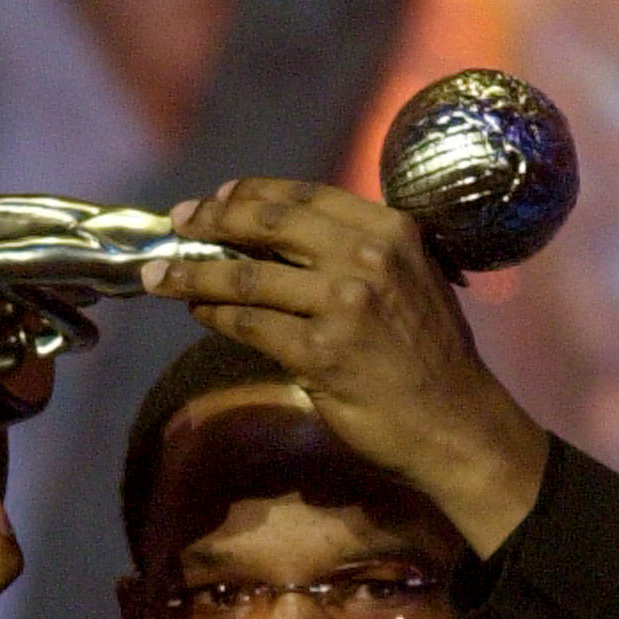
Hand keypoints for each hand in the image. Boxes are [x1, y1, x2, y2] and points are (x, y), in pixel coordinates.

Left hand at [143, 181, 548, 556]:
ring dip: (195, 272)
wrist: (456, 425)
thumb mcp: (412, 281)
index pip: (304, 196)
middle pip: (269, 224)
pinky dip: (217, 316)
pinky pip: (251, 325)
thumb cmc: (432, 359)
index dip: (251, 193)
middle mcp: (366, 258)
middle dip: (212, 221)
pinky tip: (198, 313)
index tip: (216, 197)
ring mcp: (343, 305)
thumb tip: (293, 241)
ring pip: (248, 276)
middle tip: (178, 225)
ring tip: (162, 275)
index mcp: (389, 230)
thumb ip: (363, 254)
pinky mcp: (320, 354)